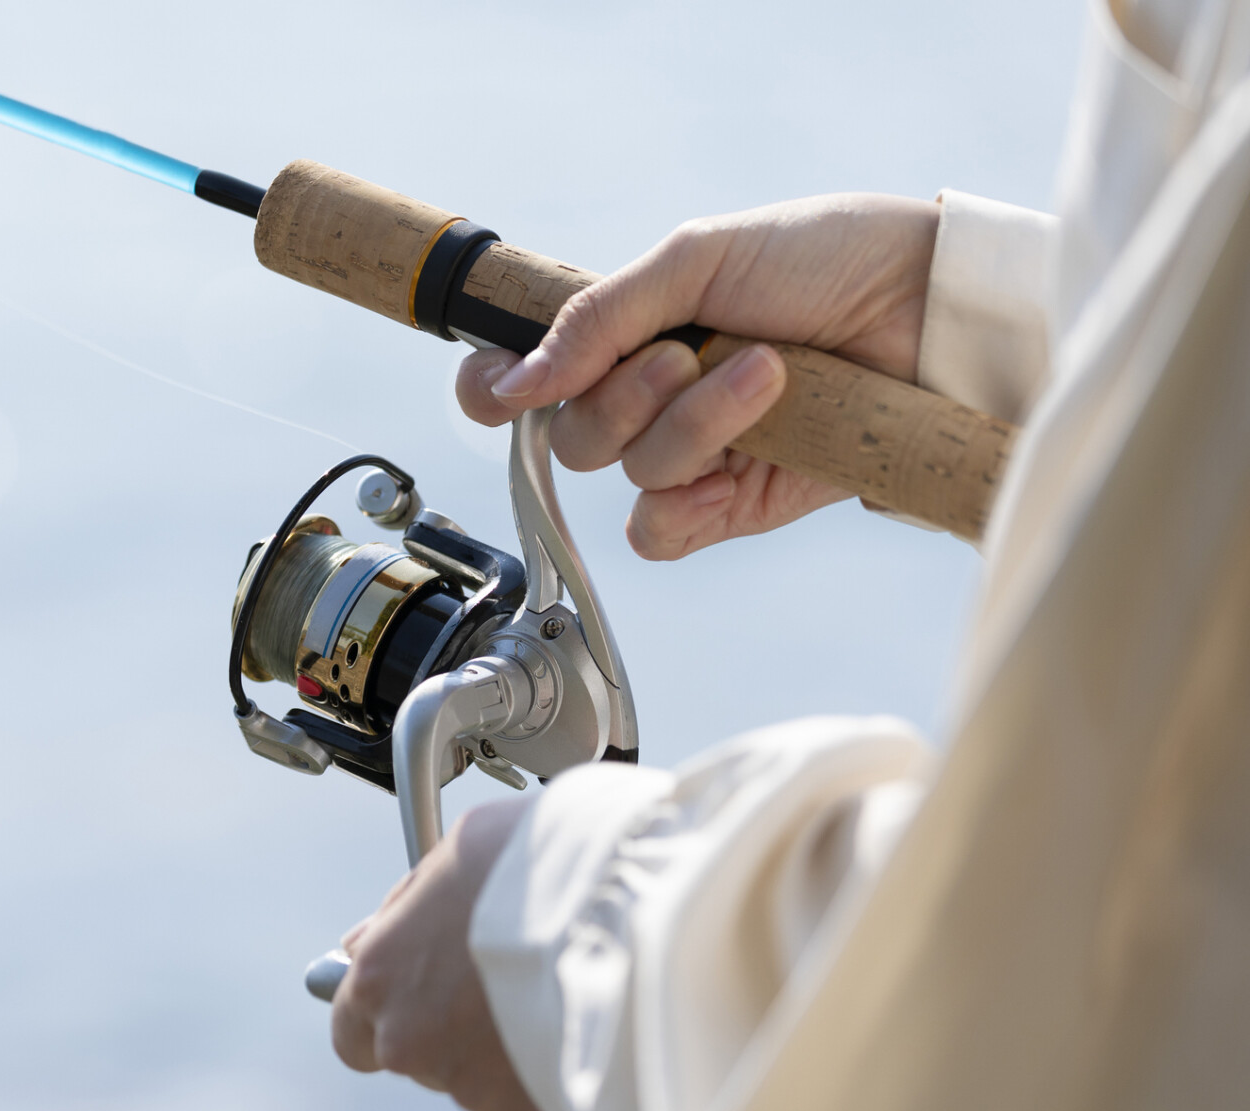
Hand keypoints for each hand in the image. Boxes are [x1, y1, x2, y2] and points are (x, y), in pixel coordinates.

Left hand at [331, 798, 572, 1110]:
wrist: (634, 912)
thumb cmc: (546, 862)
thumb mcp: (459, 852)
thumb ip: (408, 908)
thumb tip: (373, 937)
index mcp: (381, 976)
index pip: (352, 1029)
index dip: (389, 1014)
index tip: (421, 998)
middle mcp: (412, 1042)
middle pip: (423, 1056)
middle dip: (459, 1030)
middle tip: (511, 986)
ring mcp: (474, 1088)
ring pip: (486, 1080)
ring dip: (514, 1049)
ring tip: (566, 993)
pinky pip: (546, 1110)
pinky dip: (565, 1083)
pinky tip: (595, 1035)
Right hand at [455, 193, 939, 559]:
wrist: (933, 305)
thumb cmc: (830, 260)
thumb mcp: (699, 258)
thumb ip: (598, 318)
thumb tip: (516, 381)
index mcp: (626, 334)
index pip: (521, 380)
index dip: (496, 390)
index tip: (510, 386)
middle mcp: (649, 398)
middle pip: (572, 437)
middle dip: (625, 394)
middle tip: (689, 352)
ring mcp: (694, 455)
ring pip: (630, 475)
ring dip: (694, 422)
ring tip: (769, 371)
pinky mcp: (740, 504)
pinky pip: (662, 534)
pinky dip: (690, 501)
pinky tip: (752, 451)